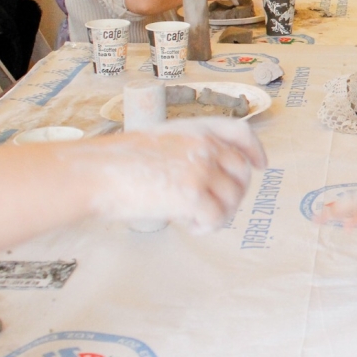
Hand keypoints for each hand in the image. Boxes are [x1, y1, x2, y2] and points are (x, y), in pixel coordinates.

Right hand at [92, 119, 266, 233]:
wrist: (96, 172)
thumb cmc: (118, 162)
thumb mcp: (162, 140)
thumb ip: (191, 151)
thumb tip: (212, 180)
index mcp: (197, 128)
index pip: (240, 134)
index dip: (255, 150)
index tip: (261, 165)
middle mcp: (205, 146)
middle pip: (241, 172)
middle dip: (234, 192)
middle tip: (215, 208)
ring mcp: (202, 169)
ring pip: (233, 198)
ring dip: (219, 213)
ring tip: (194, 219)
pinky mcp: (194, 195)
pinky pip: (218, 218)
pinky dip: (207, 227)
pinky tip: (190, 226)